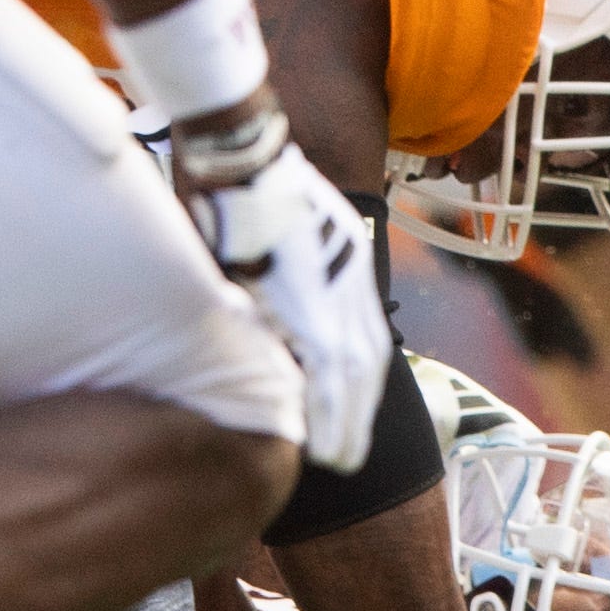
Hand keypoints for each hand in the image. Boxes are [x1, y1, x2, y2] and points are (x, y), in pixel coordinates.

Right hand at [173, 98, 389, 469]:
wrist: (243, 151)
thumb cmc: (241, 182)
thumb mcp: (273, 226)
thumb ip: (273, 268)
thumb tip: (248, 298)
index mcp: (344, 257)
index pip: (362, 331)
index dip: (358, 379)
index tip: (351, 412)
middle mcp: (351, 276)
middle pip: (368, 358)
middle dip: (360, 410)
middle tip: (350, 452)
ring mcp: (338, 290)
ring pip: (355, 372)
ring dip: (349, 420)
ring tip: (341, 459)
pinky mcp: (314, 301)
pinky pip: (329, 368)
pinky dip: (330, 408)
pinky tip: (325, 440)